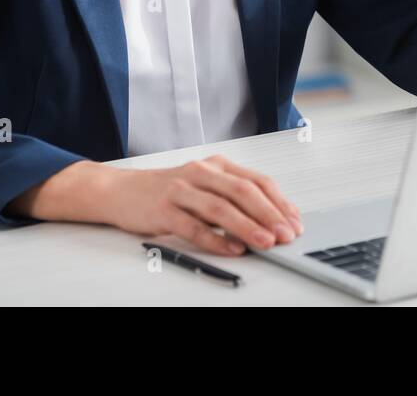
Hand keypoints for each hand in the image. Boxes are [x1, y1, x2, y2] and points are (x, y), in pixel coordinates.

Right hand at [100, 154, 302, 255]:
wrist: (120, 190)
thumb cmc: (168, 191)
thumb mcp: (205, 185)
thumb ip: (234, 197)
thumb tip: (273, 218)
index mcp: (216, 165)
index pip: (256, 180)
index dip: (279, 202)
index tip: (295, 222)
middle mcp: (200, 173)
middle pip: (242, 191)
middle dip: (269, 214)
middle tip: (286, 234)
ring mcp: (180, 190)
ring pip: (220, 208)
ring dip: (247, 227)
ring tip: (265, 243)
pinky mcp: (163, 210)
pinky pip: (193, 226)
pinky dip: (215, 240)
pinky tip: (231, 249)